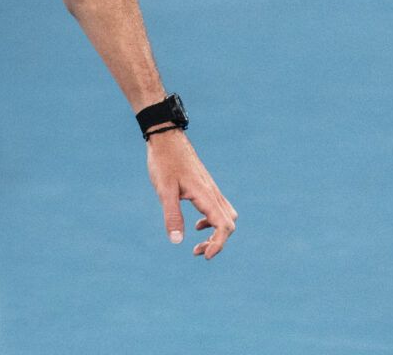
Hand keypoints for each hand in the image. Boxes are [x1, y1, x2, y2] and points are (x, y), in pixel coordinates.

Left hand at [147, 130, 236, 259]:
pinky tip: (196, 224)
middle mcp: (213, 193)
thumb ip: (171, 215)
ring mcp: (211, 189)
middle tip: (197, 252)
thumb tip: (177, 241)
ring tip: (197, 244)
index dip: (218, 244)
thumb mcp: (164, 190)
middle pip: (228, 225)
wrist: (166, 138)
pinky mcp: (206, 187)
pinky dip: (212, 222)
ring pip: (226, 217)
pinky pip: (218, 209)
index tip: (205, 255)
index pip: (223, 226)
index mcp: (206, 195)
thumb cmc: (164, 162)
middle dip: (217, 242)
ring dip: (216, 233)